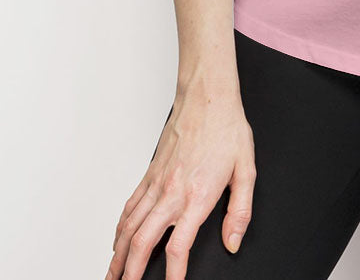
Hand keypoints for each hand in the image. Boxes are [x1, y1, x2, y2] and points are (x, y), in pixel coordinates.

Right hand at [104, 89, 255, 279]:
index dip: (173, 274)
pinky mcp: (150, 172)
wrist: (207, 97)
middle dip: (131, 272)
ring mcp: (157, 183)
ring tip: (113, 275)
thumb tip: (233, 241)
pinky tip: (118, 240)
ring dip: (118, 255)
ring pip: (129, 227)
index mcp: (197, 196)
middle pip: (142, 243)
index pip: (178, 247)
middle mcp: (172, 193)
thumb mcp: (247, 170)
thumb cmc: (226, 129)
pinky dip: (120, 228)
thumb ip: (240, 211)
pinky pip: (129, 206)